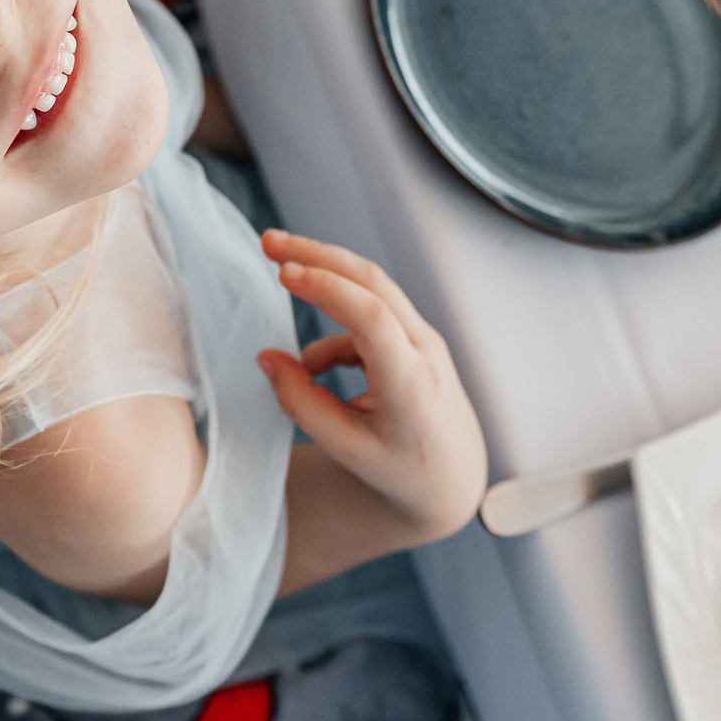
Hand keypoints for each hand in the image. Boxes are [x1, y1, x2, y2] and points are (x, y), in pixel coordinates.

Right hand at [254, 229, 486, 545]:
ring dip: (326, 271)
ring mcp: (424, 338)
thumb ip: (301, 402)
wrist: (453, 478)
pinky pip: (370, 314)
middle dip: (318, 256)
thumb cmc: (401, 469)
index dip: (327, 289)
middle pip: (372, 282)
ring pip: (373, 287)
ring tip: (279, 269)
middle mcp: (424, 350)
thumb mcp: (345, 447)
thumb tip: (267, 357)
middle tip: (268, 242)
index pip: (371, 317)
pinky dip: (334, 323)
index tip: (283, 273)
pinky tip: (310, 365)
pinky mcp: (415, 337)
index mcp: (410, 382)